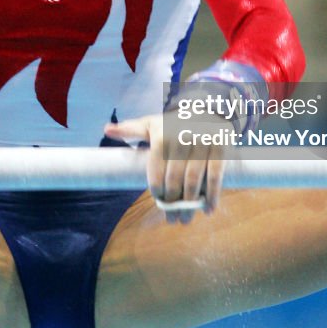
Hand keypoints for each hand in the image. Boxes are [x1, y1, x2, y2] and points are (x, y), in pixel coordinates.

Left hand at [104, 114, 225, 223]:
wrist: (205, 108)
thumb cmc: (173, 123)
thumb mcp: (151, 123)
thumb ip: (131, 129)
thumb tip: (106, 129)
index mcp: (162, 135)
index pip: (156, 169)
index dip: (157, 189)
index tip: (158, 200)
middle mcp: (181, 139)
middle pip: (174, 179)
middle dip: (172, 202)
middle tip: (171, 218)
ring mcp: (202, 144)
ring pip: (194, 180)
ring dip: (190, 204)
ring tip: (185, 219)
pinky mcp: (220, 148)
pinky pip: (216, 175)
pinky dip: (213, 195)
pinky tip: (208, 210)